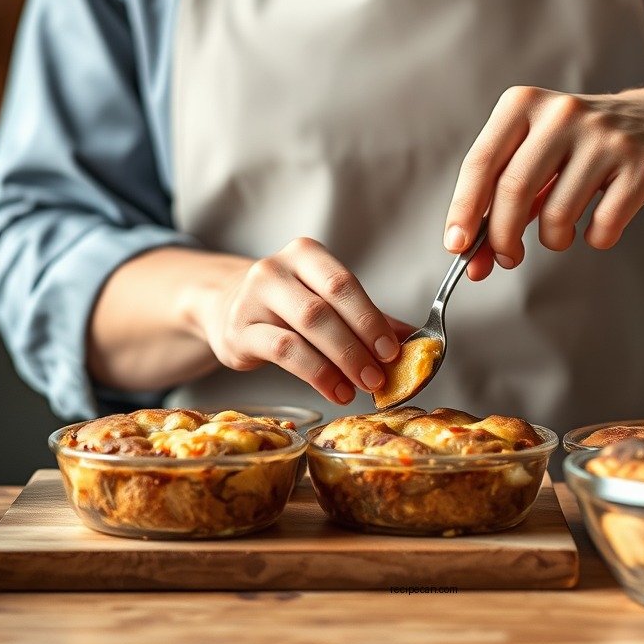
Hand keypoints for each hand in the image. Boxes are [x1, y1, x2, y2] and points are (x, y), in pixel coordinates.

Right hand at [205, 238, 412, 404]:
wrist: (226, 307)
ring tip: (361, 386)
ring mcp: (252, 298)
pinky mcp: (238, 331)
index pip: (343, 283)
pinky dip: (315, 374)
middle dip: (358, 344)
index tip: (392, 350)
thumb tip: (416, 340)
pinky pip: (282, 352)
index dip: (370, 318)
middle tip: (381, 374)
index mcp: (305, 254)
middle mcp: (275, 269)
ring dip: (339, 362)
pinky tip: (334, 390)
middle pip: (326, 306)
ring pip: (304, 329)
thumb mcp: (326, 301)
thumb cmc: (287, 305)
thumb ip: (368, 317)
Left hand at [444, 84, 643, 278]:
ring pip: (557, 213)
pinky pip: (603, 224)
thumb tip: (472, 255)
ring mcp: (604, 137)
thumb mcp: (538, 155)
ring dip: (552, 239)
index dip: (463, 209)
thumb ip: (503, 200)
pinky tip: (597, 226)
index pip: (481, 162)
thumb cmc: (583, 145)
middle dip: (501, 237)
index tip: (456, 245)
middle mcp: (562, 112)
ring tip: (559, 233)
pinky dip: (594, 238)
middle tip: (505, 258)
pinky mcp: (640, 164)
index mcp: (524, 104)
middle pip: (513, 189)